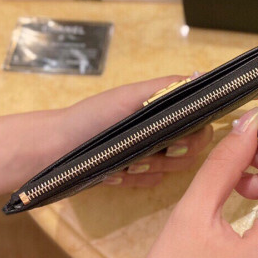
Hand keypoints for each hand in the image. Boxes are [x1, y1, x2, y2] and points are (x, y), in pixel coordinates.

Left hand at [62, 75, 213, 187]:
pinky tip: (116, 173)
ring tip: (126, 162)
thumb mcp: (129, 97)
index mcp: (165, 110)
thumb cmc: (92, 117)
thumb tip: (200, 76)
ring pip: (175, 168)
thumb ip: (166, 88)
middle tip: (145, 152)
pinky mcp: (138, 174)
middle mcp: (163, 130)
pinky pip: (153, 181)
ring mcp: (151, 154)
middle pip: (193, 150)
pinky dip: (135, 178)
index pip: (201, 125)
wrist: (55, 150)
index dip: (195, 134)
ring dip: (151, 165)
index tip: (174, 139)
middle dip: (171, 154)